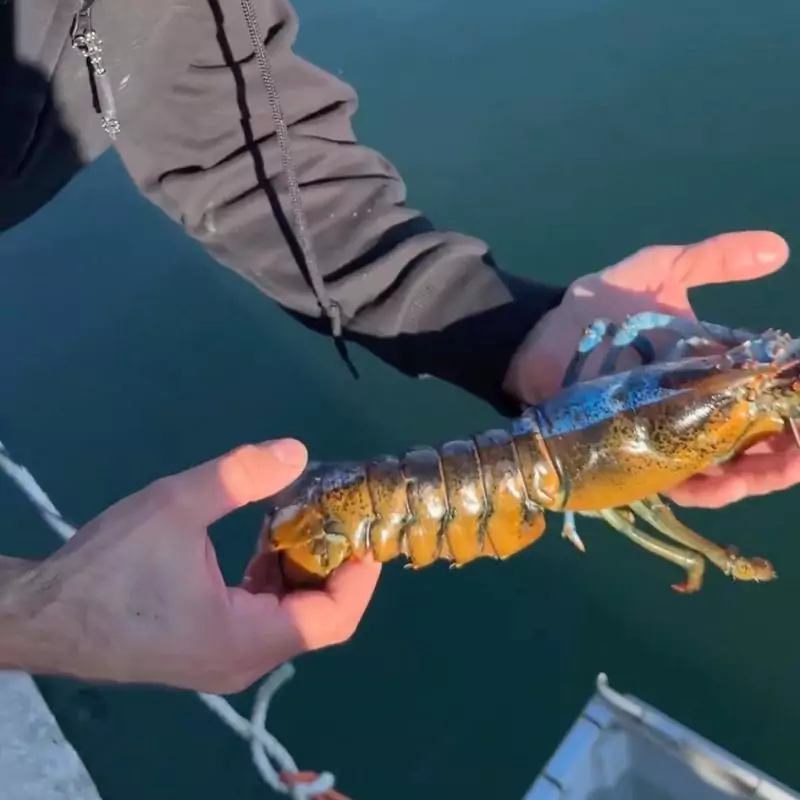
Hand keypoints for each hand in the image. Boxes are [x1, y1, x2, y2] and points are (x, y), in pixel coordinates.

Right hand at [16, 440, 380, 693]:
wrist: (41, 617)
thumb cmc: (107, 569)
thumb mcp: (175, 507)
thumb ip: (239, 477)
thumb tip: (298, 451)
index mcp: (246, 639)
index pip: (334, 619)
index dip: (360, 575)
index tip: (365, 528)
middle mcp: (245, 659)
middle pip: (317, 616)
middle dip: (333, 563)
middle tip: (335, 511)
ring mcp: (225, 658)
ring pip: (290, 616)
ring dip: (302, 567)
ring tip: (299, 516)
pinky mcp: (207, 647)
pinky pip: (262, 616)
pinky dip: (272, 578)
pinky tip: (261, 539)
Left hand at [504, 230, 794, 508]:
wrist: (541, 332)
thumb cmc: (600, 303)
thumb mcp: (660, 270)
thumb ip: (714, 260)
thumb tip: (780, 249)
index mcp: (713, 369)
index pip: (771, 392)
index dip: (799, 404)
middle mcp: (698, 408)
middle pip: (759, 439)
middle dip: (791, 448)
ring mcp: (669, 436)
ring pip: (728, 470)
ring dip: (764, 473)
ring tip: (788, 466)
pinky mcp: (638, 457)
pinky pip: (680, 484)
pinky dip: (711, 489)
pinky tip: (736, 483)